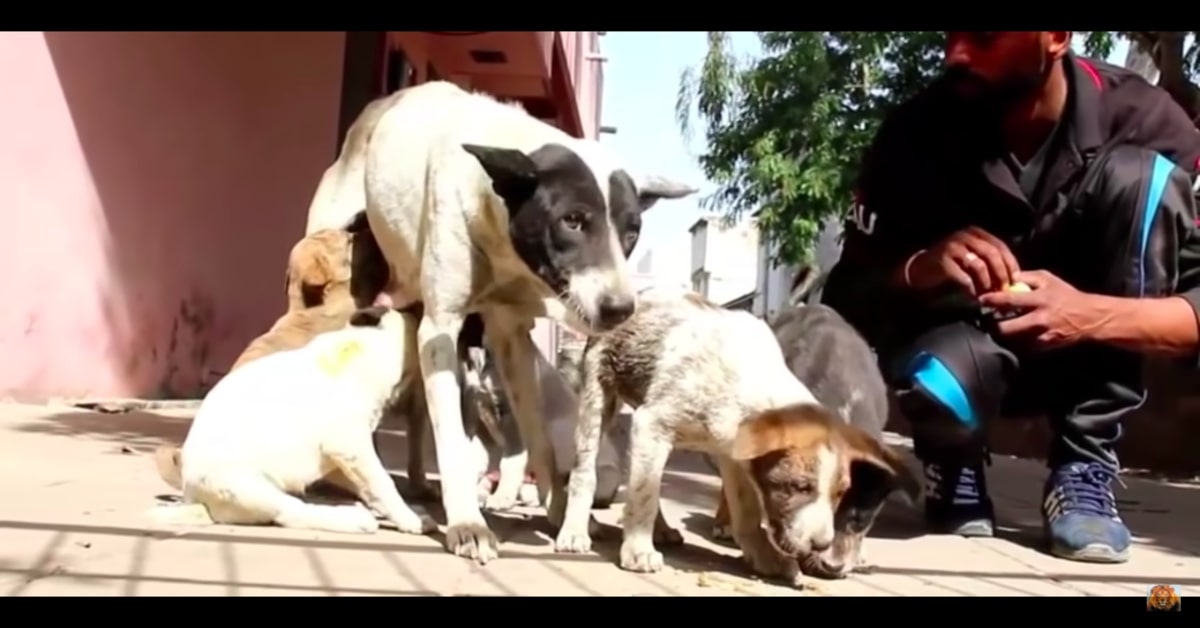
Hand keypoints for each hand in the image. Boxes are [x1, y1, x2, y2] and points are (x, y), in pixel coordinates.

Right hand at [906, 227, 1018, 295]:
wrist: (920, 270)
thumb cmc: (951, 266)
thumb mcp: (972, 257)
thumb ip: (989, 261)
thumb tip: (1013, 277)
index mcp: (974, 233)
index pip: (1000, 245)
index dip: (1010, 263)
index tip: (1016, 279)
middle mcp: (964, 236)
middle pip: (991, 253)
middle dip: (1001, 273)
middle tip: (1004, 289)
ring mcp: (952, 247)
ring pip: (979, 265)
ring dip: (987, 282)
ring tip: (988, 293)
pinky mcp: (943, 261)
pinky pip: (964, 277)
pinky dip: (971, 288)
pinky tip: (972, 295)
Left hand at [978, 270, 1109, 347]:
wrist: (1089, 318)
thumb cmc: (1066, 296)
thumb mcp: (1048, 279)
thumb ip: (1026, 277)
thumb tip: (1004, 278)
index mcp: (1040, 300)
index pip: (1009, 300)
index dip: (991, 301)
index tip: (981, 300)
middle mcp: (1039, 319)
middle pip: (1005, 329)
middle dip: (992, 326)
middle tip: (986, 321)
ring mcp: (1041, 336)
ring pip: (1012, 341)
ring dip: (1002, 335)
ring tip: (998, 328)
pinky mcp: (1044, 348)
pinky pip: (1022, 347)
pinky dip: (1015, 342)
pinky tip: (1014, 335)